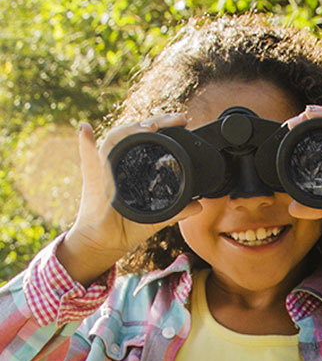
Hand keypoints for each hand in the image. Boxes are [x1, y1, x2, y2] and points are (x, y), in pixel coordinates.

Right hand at [56, 114, 203, 286]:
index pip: (148, 139)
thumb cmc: (129, 226)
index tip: (183, 121)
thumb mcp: (159, 216)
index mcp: (134, 167)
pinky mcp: (94, 179)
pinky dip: (86, 144)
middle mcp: (119, 162)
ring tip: (151, 126)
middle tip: (177, 118)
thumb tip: (198, 205)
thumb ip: (177, 210)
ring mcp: (104, 167)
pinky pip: (89, 158)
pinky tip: (85, 130)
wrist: (107, 242)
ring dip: (131, 129)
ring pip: (116, 139)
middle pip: (134, 132)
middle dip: (156, 121)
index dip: (164, 127)